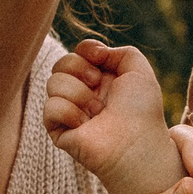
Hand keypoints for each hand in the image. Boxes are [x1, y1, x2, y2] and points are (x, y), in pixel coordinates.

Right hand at [46, 41, 178, 193]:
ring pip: (53, 83)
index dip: (85, 51)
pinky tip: (84, 124)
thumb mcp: (138, 69)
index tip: (100, 58)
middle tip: (97, 84)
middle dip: (79, 68)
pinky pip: (50, 107)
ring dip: (78, 93)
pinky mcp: (59, 130)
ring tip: (97, 111)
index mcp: (100, 78)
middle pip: (61, 64)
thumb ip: (119, 51)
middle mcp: (83, 93)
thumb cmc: (142, 110)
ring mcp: (70, 111)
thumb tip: (92, 53)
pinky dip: (69, 112)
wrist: (137, 142)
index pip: (77, 53)